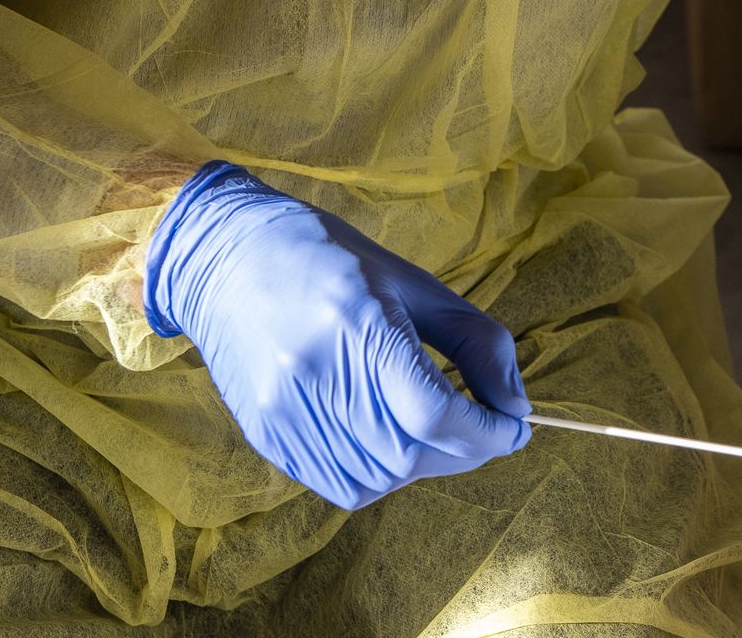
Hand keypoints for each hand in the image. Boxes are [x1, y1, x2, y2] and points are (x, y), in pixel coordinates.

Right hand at [145, 162, 530, 507]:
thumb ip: (476, 342)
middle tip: (482, 426)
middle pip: (413, 453)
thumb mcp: (414, 281)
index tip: (514, 426)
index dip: (490, 431)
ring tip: (430, 426)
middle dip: (465, 449)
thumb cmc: (328, 258)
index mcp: (358, 323)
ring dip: (424, 464)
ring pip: (381, 479)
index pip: (437, 413)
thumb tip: (517, 406)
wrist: (224, 257)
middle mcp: (316, 374)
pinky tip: (387, 435)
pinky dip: (382, 473)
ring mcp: (285, 411)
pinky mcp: (268, 435)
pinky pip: (341, 484)